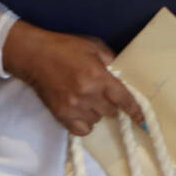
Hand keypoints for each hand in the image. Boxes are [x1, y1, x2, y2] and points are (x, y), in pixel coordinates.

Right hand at [2, 22, 141, 136]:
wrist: (34, 56)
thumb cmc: (65, 48)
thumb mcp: (93, 46)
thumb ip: (110, 59)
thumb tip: (120, 73)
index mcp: (98, 77)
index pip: (123, 99)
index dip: (134, 110)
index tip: (141, 120)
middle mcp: (88, 95)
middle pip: (111, 112)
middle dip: (111, 104)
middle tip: (102, 94)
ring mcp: (73, 107)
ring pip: (97, 121)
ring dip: (97, 112)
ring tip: (88, 100)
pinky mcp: (61, 115)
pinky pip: (82, 130)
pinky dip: (85, 123)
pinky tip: (81, 112)